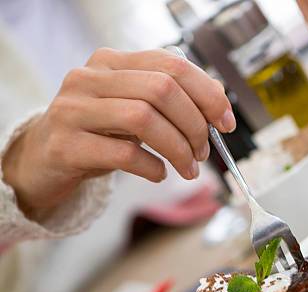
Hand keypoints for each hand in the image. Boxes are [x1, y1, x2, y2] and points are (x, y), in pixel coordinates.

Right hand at [1, 48, 234, 217]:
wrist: (43, 160)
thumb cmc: (98, 134)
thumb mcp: (134, 109)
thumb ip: (170, 100)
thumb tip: (219, 100)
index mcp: (113, 62)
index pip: (172, 65)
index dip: (207, 93)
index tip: (225, 122)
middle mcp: (90, 78)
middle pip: (161, 89)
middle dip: (195, 124)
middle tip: (203, 152)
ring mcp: (74, 109)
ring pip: (143, 117)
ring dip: (178, 148)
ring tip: (188, 168)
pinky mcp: (66, 145)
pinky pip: (123, 153)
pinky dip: (152, 167)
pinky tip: (159, 174)